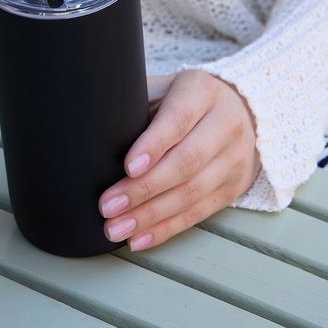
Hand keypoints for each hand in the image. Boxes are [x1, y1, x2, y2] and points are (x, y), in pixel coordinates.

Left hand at [98, 70, 260, 250]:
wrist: (239, 111)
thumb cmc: (182, 100)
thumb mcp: (163, 89)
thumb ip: (136, 105)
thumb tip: (89, 130)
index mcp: (202, 91)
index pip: (179, 119)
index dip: (153, 145)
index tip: (127, 166)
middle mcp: (225, 124)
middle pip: (186, 162)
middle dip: (144, 189)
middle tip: (108, 206)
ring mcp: (233, 158)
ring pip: (192, 193)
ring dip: (151, 216)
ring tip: (116, 228)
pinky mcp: (233, 187)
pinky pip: (198, 213)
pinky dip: (166, 229)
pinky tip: (139, 238)